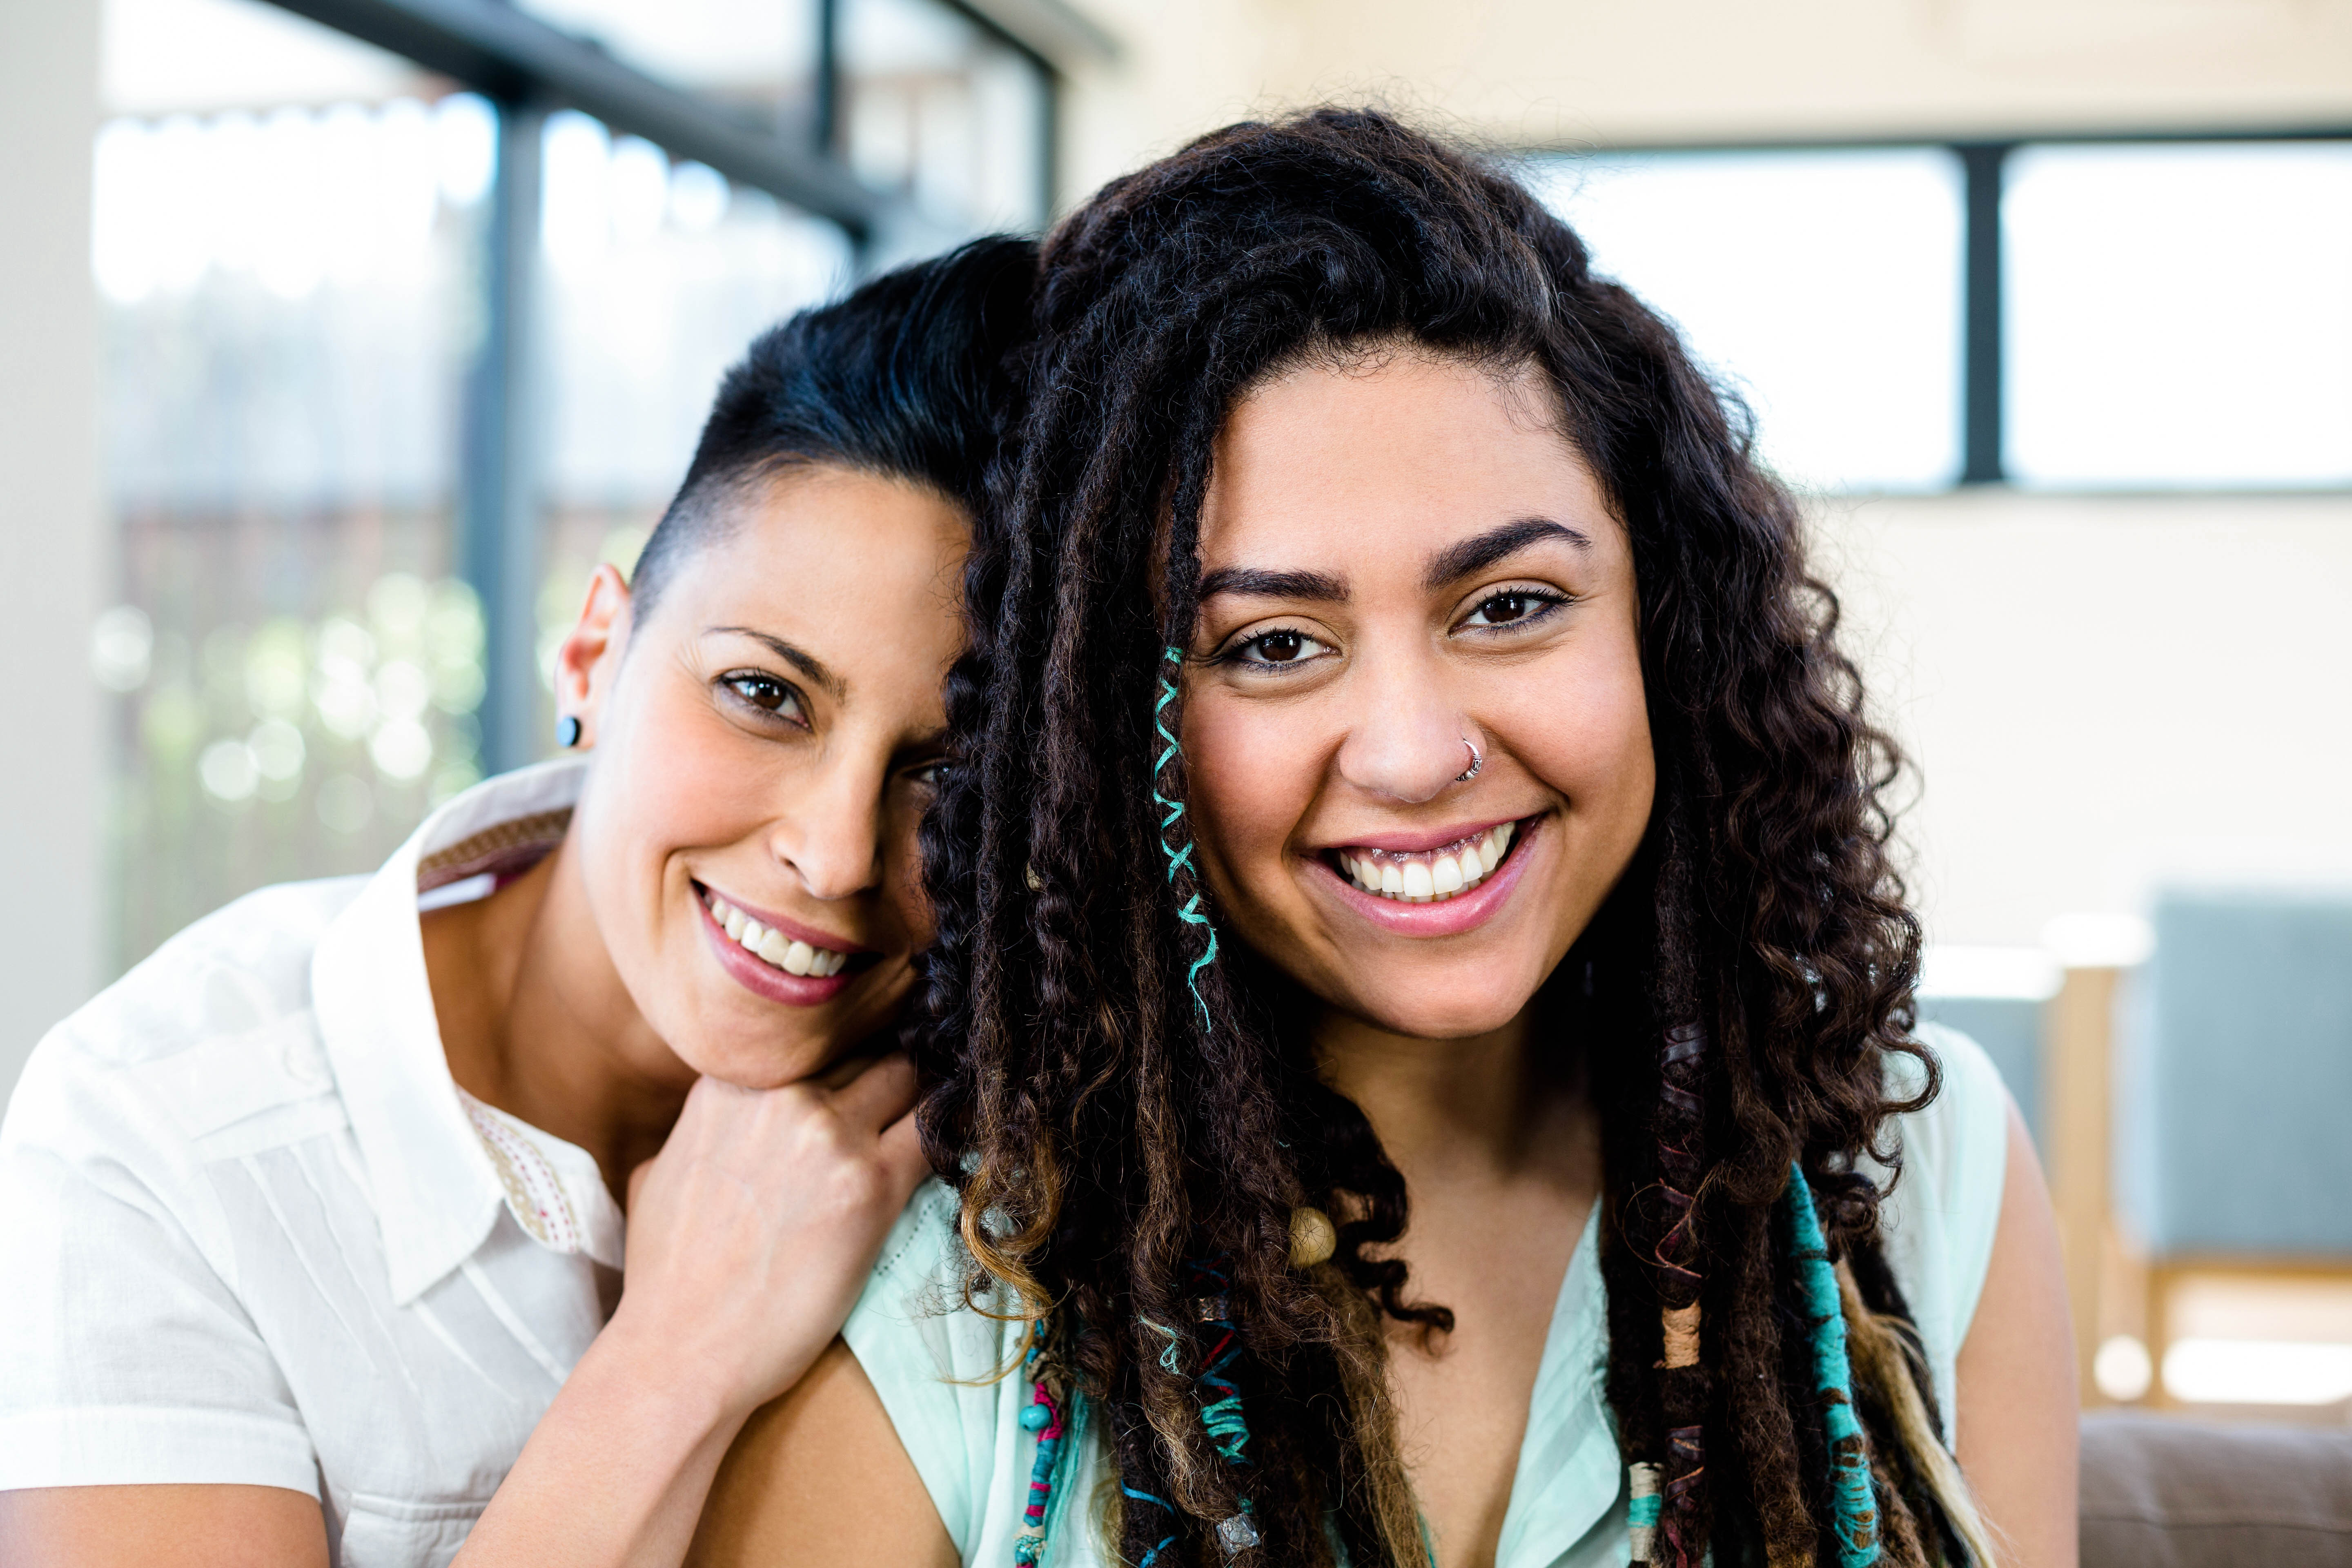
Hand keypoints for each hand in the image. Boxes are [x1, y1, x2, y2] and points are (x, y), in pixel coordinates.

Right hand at [607, 1052, 927, 1422]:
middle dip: (895, 1064)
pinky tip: (962, 1142)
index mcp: (731, 1079)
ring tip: (949, 1110)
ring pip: (911, 1079)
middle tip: (916, 1086)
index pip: (818, 1034)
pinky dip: (953, 1134)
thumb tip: (731, 1113)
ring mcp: (830, 1135)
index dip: (853, 1046)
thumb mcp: (660, 1167)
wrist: (681, 1353)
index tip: (873, 1060)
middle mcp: (783, 1092)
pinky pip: (936, 1136)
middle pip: (870, 1046)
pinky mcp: (872, 1187)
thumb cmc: (667, 1275)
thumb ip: (707, 1123)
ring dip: (930, 1094)